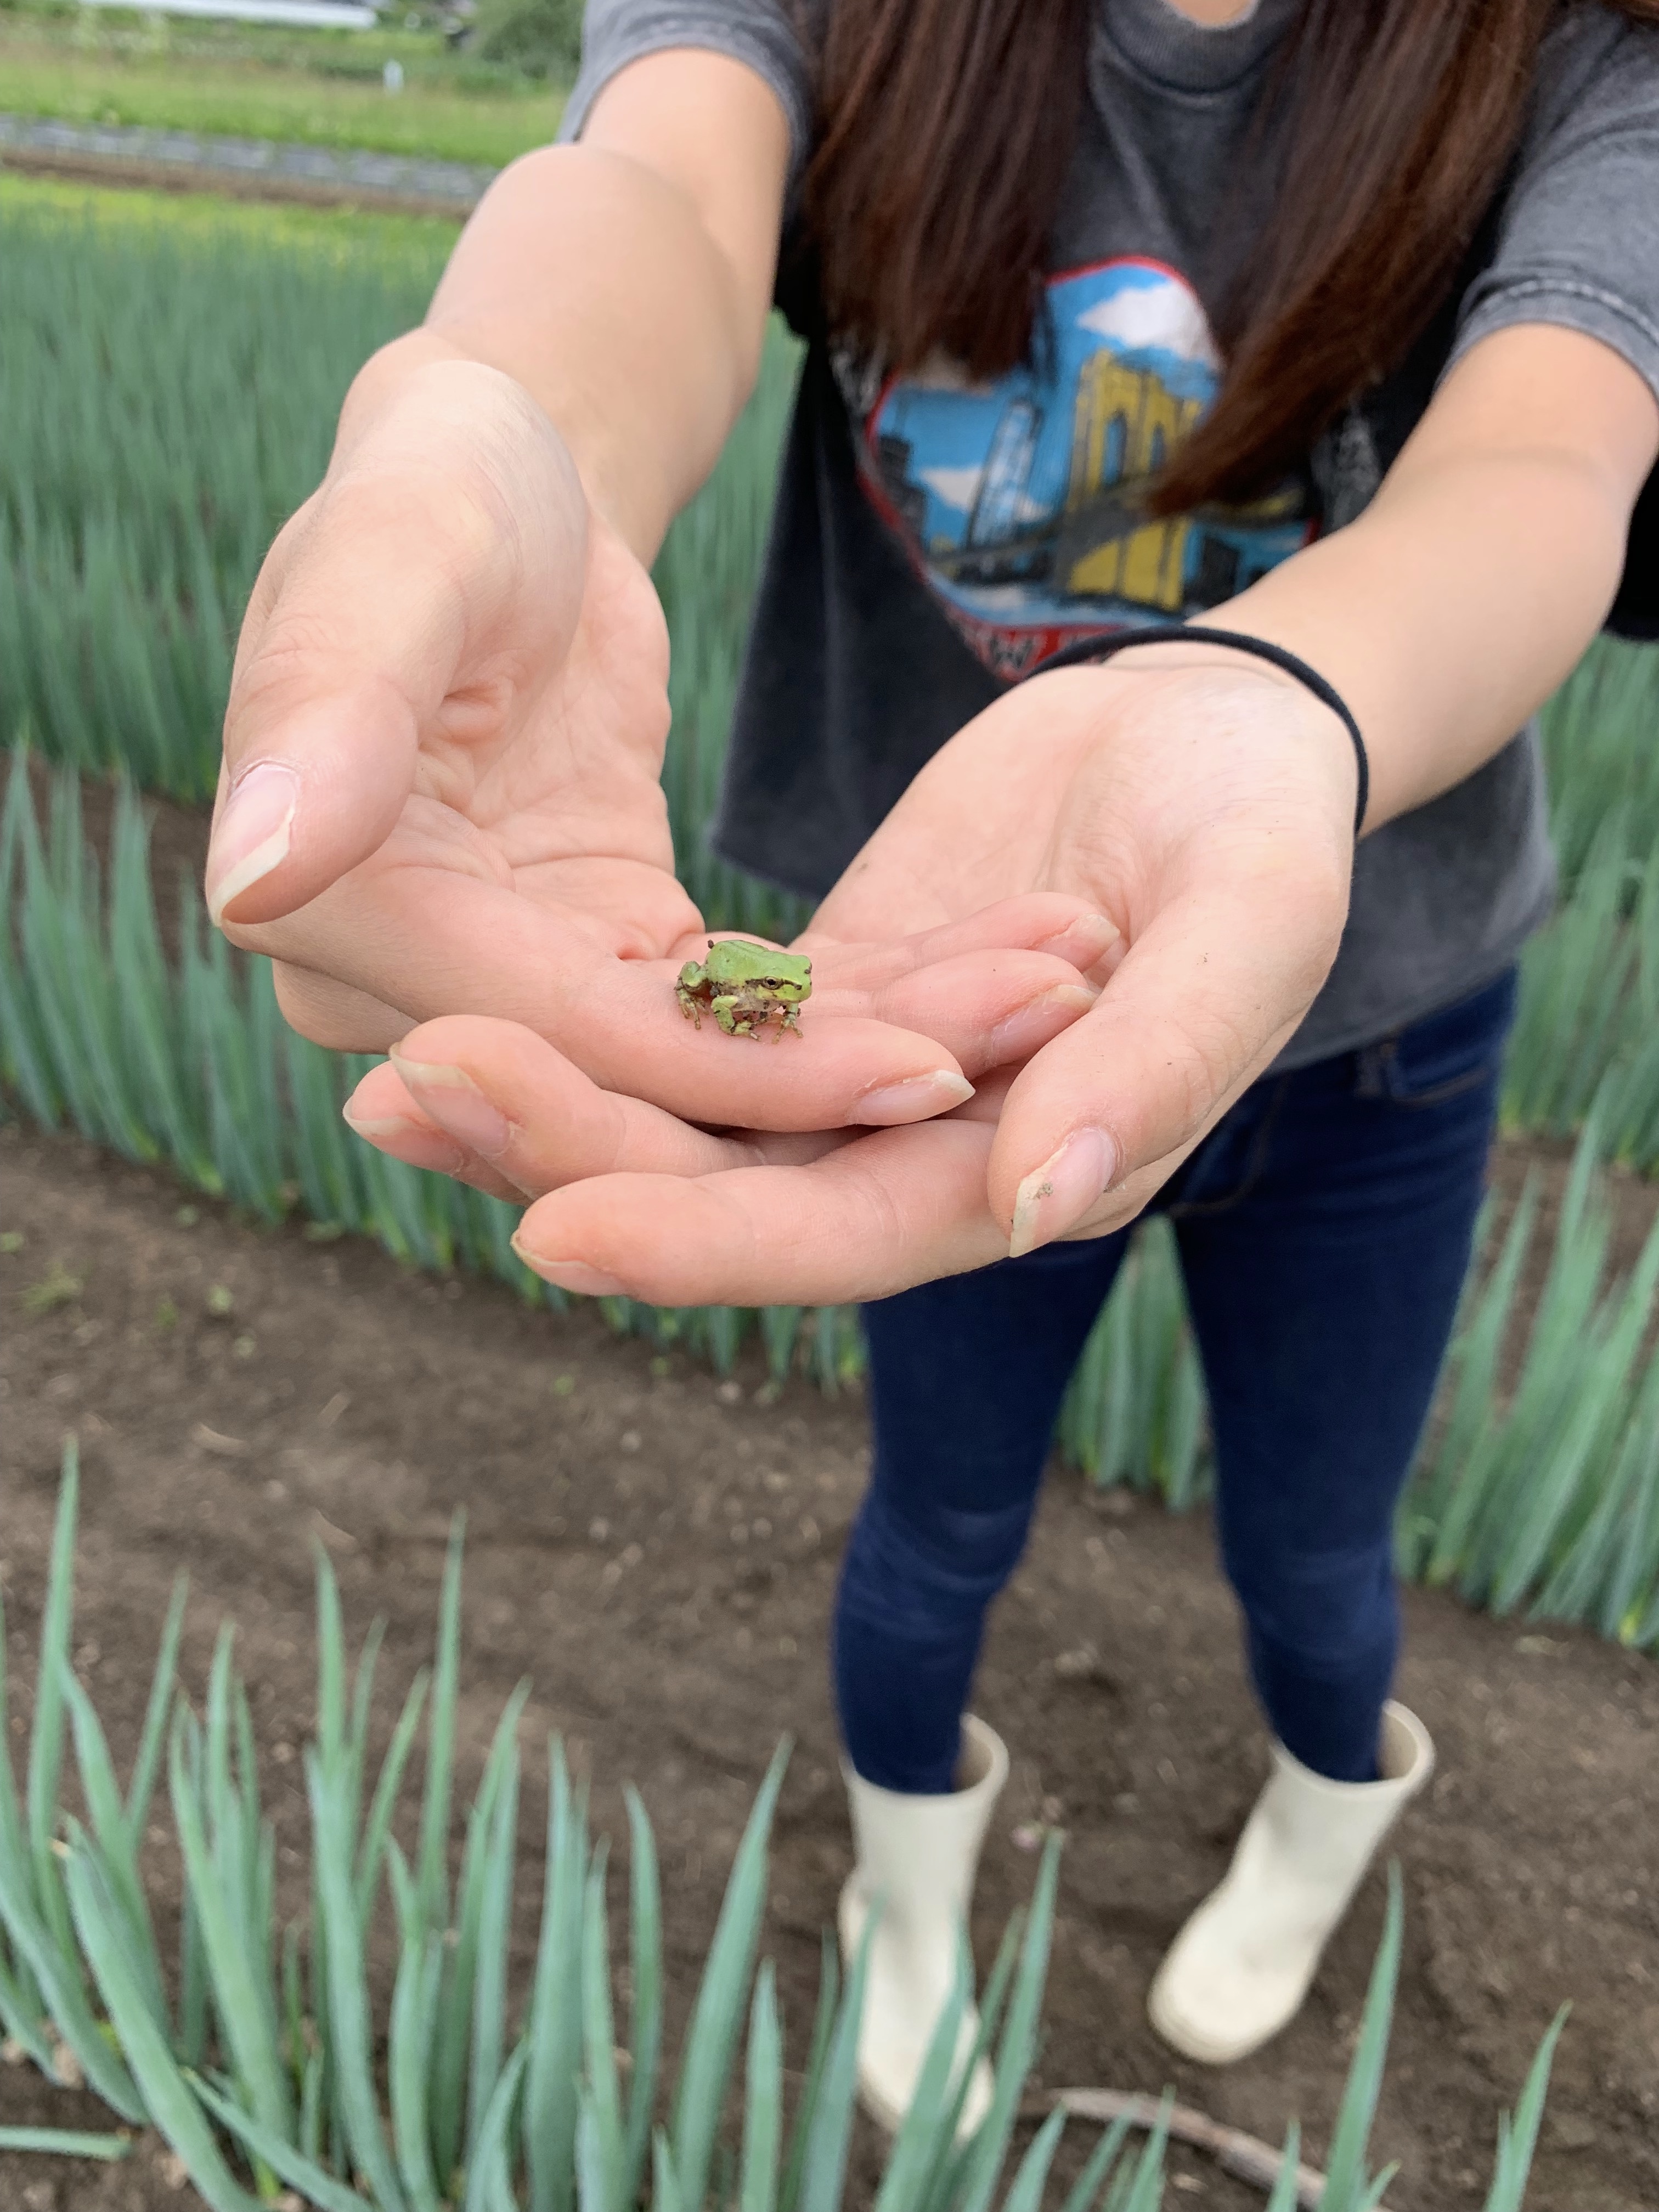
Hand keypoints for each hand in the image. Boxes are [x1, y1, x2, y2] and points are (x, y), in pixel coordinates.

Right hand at [209, 349, 1105, 1131]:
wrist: (504, 478)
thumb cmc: (444, 485)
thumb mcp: (394, 558)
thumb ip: (326, 706)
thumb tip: (251, 877)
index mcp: (337, 915)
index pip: (563, 1032)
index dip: (738, 1069)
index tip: (923, 1067)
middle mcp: (403, 986)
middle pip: (643, 1079)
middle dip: (834, 1082)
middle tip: (1029, 1052)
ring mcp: (503, 981)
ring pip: (702, 1061)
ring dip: (870, 1044)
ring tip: (1047, 1005)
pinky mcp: (589, 958)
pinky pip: (727, 1012)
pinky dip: (847, 1004)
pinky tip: (991, 979)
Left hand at [344, 644, 1357, 1302]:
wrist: (1220, 740)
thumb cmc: (1261, 829)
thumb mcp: (1247, 925)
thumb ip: (1161, 1066)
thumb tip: (1041, 1206)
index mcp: (1027, 1172)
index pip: (842, 1234)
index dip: (702, 1242)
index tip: (549, 1227)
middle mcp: (927, 1159)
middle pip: (729, 1194)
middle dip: (573, 1161)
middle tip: (406, 1102)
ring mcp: (861, 1088)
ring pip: (687, 1124)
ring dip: (549, 1103)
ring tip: (395, 1071)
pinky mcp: (816, 1005)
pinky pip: (685, 1034)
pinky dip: (588, 1029)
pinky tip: (470, 1004)